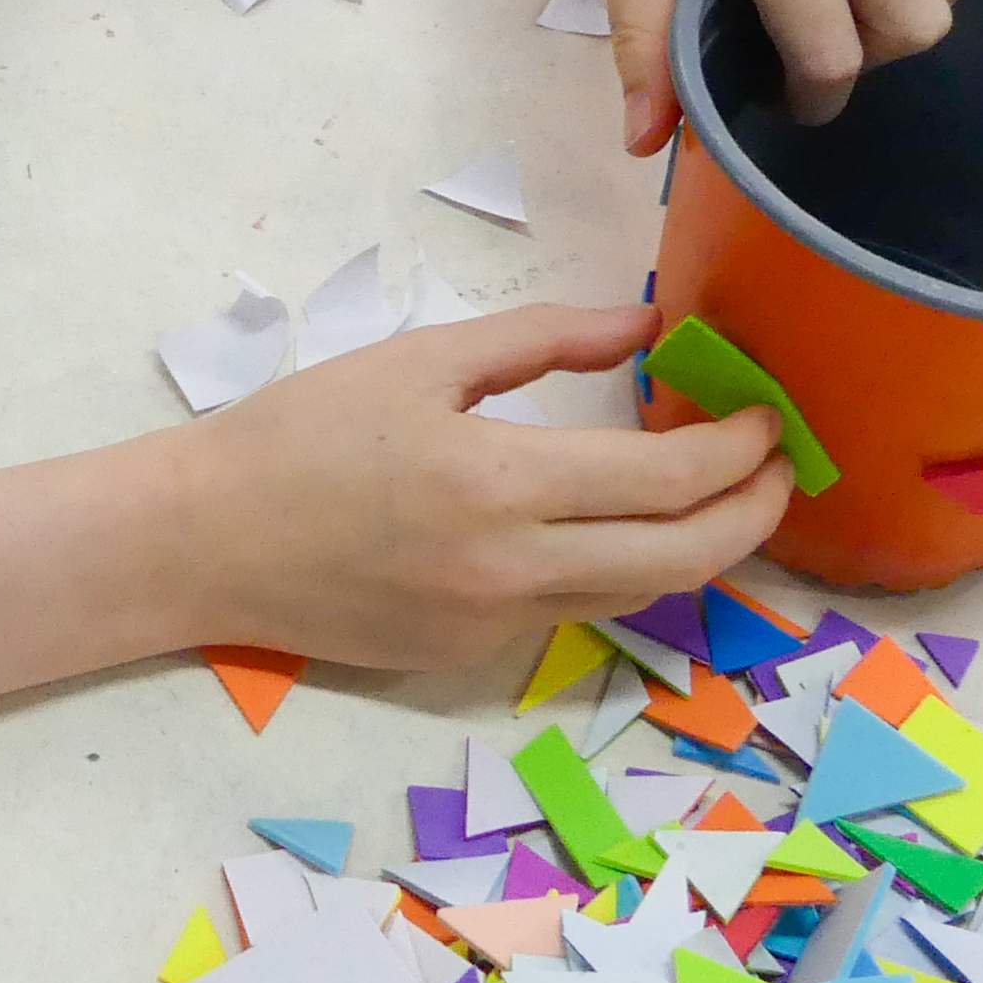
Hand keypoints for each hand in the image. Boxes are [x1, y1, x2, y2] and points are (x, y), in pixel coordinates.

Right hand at [164, 302, 793, 672]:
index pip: (669, 480)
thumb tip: (644, 327)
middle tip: (777, 466)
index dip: (738, 450)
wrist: (204, 543)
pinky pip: (576, 609)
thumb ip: (543, 340)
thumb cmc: (300, 434)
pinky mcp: (472, 655)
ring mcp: (496, 625)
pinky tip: (620, 524)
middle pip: (685, 559)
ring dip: (699, 548)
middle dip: (754, 513)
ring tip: (721, 495)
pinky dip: (621, 566)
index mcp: (502, 482)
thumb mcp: (420, 362)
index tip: (764, 416)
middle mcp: (514, 570)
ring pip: (640, 595)